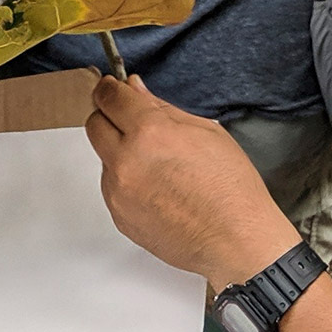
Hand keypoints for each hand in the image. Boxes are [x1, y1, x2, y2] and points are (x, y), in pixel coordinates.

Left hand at [86, 75, 301, 291]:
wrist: (236, 243)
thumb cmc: (231, 191)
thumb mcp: (206, 132)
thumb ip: (163, 108)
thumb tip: (135, 90)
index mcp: (150, 132)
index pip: (109, 98)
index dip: (110, 89)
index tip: (112, 88)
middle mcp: (126, 161)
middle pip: (94, 124)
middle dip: (110, 117)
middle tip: (133, 123)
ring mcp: (119, 192)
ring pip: (104, 157)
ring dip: (120, 152)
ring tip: (159, 166)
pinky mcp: (119, 216)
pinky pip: (111, 187)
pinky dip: (127, 181)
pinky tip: (158, 189)